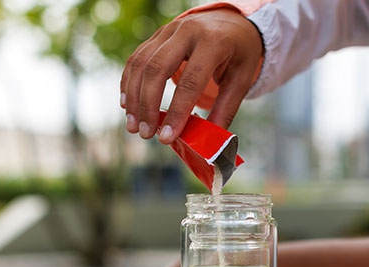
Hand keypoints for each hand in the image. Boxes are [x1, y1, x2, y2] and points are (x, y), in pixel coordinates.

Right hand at [120, 8, 263, 143]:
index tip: (166, 138)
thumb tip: (209, 142)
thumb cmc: (239, 53)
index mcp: (214, 42)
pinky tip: (127, 105)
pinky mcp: (157, 35)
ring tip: (133, 127)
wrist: (232, 22)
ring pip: (141, 63)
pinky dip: (128, 83)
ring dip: (133, 98)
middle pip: (157, 68)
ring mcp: (169, 30)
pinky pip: (136, 59)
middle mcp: (188, 31)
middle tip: (145, 134)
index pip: (191, 81)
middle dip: (147, 105)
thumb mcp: (241, 79)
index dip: (177, 112)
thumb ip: (225, 109)